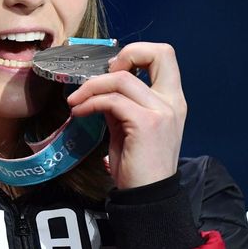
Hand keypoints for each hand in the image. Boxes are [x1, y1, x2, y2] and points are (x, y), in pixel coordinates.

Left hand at [66, 42, 186, 188]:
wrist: (146, 196)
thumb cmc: (137, 163)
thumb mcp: (128, 125)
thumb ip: (120, 102)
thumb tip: (99, 86)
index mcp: (172, 99)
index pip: (164, 55)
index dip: (136, 53)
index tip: (112, 69)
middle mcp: (172, 101)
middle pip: (159, 52)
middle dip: (124, 54)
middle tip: (100, 75)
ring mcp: (162, 111)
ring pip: (121, 78)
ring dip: (90, 87)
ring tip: (75, 101)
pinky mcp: (147, 123)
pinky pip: (111, 100)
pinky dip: (89, 103)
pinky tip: (78, 112)